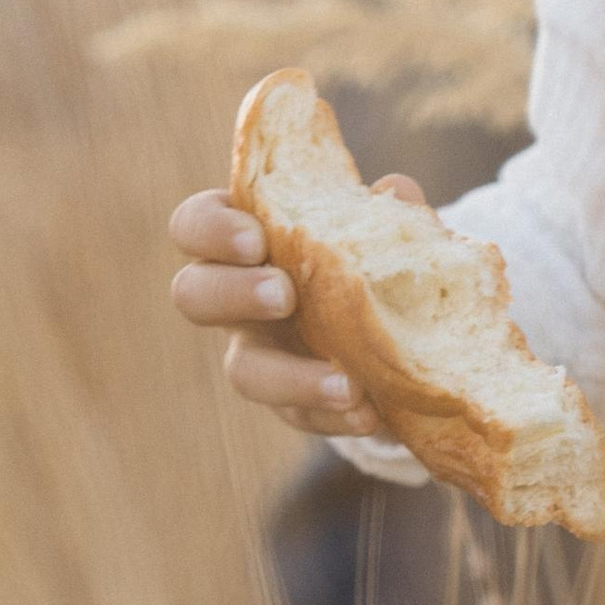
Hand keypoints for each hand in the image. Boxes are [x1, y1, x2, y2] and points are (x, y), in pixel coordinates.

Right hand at [167, 181, 423, 436]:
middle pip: (193, 295)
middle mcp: (237, 297)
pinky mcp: (292, 402)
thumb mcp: (385, 228)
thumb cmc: (375, 257)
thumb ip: (389, 208)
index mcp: (245, 239)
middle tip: (283, 294)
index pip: (195, 224)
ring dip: (290, 378)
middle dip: (232, 293)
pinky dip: (332, 416)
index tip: (255, 238)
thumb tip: (396, 189)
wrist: (410, 329)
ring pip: (243, 372)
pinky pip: (298, 415)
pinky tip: (369, 415)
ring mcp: (260, 353)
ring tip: (346, 384)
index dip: (212, 229)